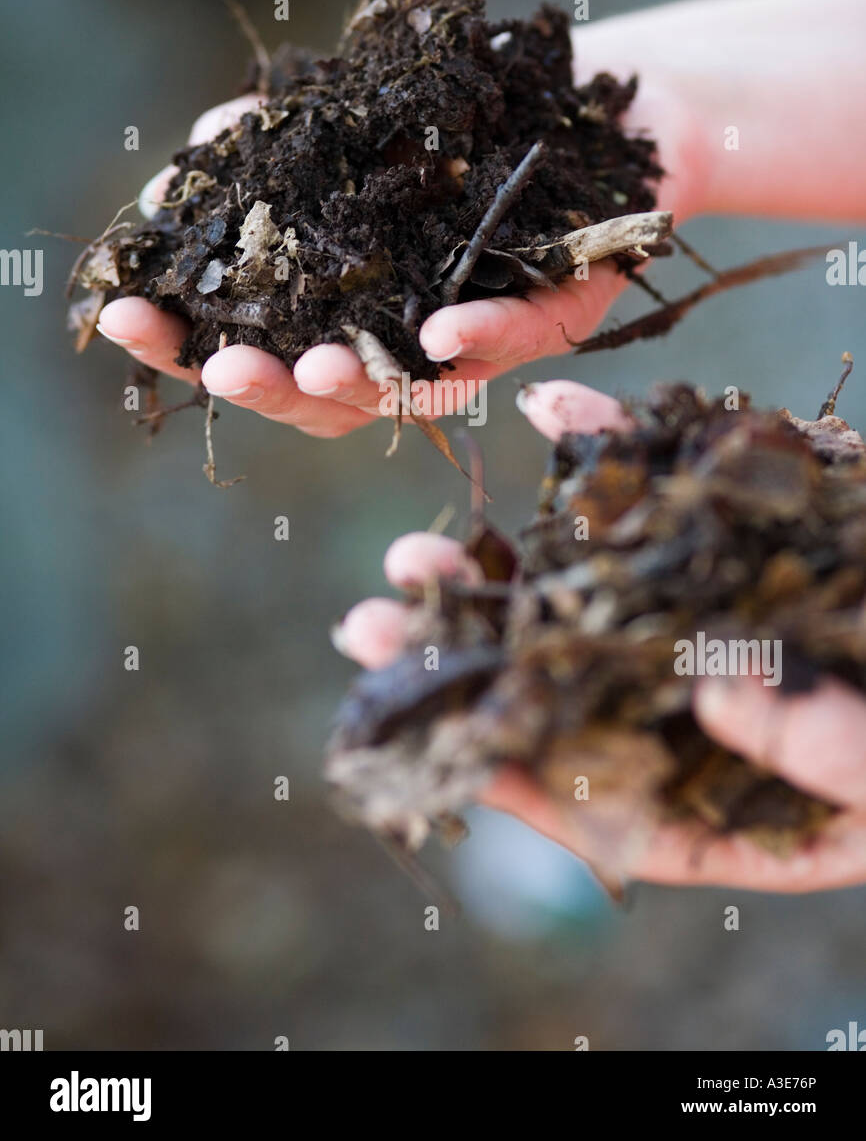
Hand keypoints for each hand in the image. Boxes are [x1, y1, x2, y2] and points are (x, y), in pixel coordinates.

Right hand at [94, 61, 702, 437]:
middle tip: (222, 367)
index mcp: (345, 304)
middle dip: (267, 384)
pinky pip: (516, 339)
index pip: (252, 340)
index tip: (125, 316)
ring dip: (361, 383)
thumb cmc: (464, 117)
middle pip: (324, 393)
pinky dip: (478, 337)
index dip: (184, 339)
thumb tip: (183, 168)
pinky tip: (440, 333)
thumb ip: (269, 145)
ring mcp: (478, 337)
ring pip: (412, 389)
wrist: (604, 95)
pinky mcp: (558, 315)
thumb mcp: (350, 115)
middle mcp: (403, 337)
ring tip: (314, 367)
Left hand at [335, 379, 865, 890]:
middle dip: (483, 658)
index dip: (530, 781)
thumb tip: (709, 693)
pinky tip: (548, 411)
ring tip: (422, 548)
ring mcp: (734, 597)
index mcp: (749, 786)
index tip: (445, 750)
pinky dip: (622, 445)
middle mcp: (721, 691)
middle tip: (379, 623)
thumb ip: (819, 747)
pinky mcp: (763, 514)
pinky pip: (681, 483)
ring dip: (515, 562)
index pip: (619, 802)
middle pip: (582, 682)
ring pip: (608, 582)